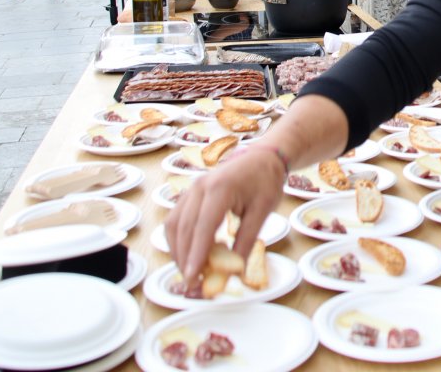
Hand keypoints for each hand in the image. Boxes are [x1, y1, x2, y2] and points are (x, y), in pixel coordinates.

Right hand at [165, 147, 285, 281]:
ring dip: (177, 250)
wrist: (262, 157)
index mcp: (220, 188)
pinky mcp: (190, 193)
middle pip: (183, 228)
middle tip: (192, 282)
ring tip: (189, 271)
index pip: (202, 227)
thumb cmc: (266, 182)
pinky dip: (178, 239)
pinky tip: (188, 254)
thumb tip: (234, 270)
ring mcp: (191, 188)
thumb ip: (246, 240)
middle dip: (184, 257)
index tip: (192, 277)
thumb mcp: (262, 211)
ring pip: (174, 224)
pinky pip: (176, 218)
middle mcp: (199, 187)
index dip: (196, 255)